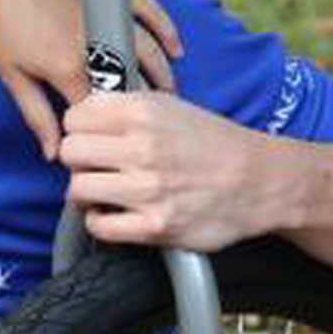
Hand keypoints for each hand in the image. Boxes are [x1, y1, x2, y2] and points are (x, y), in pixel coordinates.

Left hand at [0, 0, 180, 159]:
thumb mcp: (11, 75)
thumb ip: (37, 116)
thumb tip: (52, 153)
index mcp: (70, 69)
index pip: (99, 114)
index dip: (106, 134)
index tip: (113, 147)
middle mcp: (98, 45)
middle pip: (133, 84)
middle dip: (142, 108)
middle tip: (151, 127)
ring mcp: (110, 15)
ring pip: (149, 52)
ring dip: (162, 75)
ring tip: (167, 95)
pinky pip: (152, 13)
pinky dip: (167, 31)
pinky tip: (176, 50)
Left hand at [59, 92, 274, 251]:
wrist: (262, 181)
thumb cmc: (213, 143)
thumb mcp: (171, 107)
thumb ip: (125, 107)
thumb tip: (81, 112)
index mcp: (144, 113)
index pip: (74, 117)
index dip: (79, 129)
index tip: (91, 138)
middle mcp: (143, 148)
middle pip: (70, 152)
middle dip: (79, 161)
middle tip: (96, 167)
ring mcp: (149, 189)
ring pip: (77, 189)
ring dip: (86, 193)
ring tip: (104, 191)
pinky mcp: (156, 226)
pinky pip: (99, 227)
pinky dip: (100, 223)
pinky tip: (114, 214)